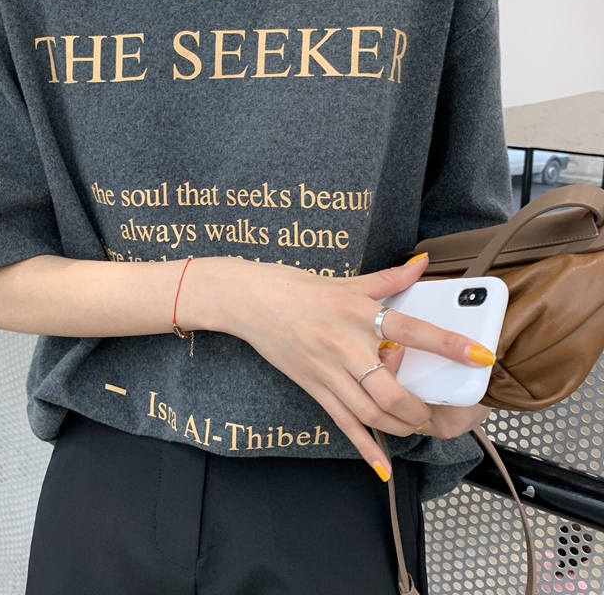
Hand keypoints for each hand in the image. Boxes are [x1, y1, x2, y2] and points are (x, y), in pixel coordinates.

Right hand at [185, 253, 496, 480]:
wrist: (250, 300)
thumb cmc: (297, 287)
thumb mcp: (346, 281)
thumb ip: (389, 278)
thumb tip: (424, 263)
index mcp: (357, 312)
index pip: (412, 330)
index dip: (448, 345)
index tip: (480, 357)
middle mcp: (345, 345)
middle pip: (390, 391)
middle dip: (419, 408)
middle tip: (434, 410)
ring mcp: (327, 370)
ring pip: (369, 413)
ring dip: (399, 427)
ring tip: (414, 426)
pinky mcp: (313, 387)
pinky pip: (342, 422)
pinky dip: (365, 448)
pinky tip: (382, 468)